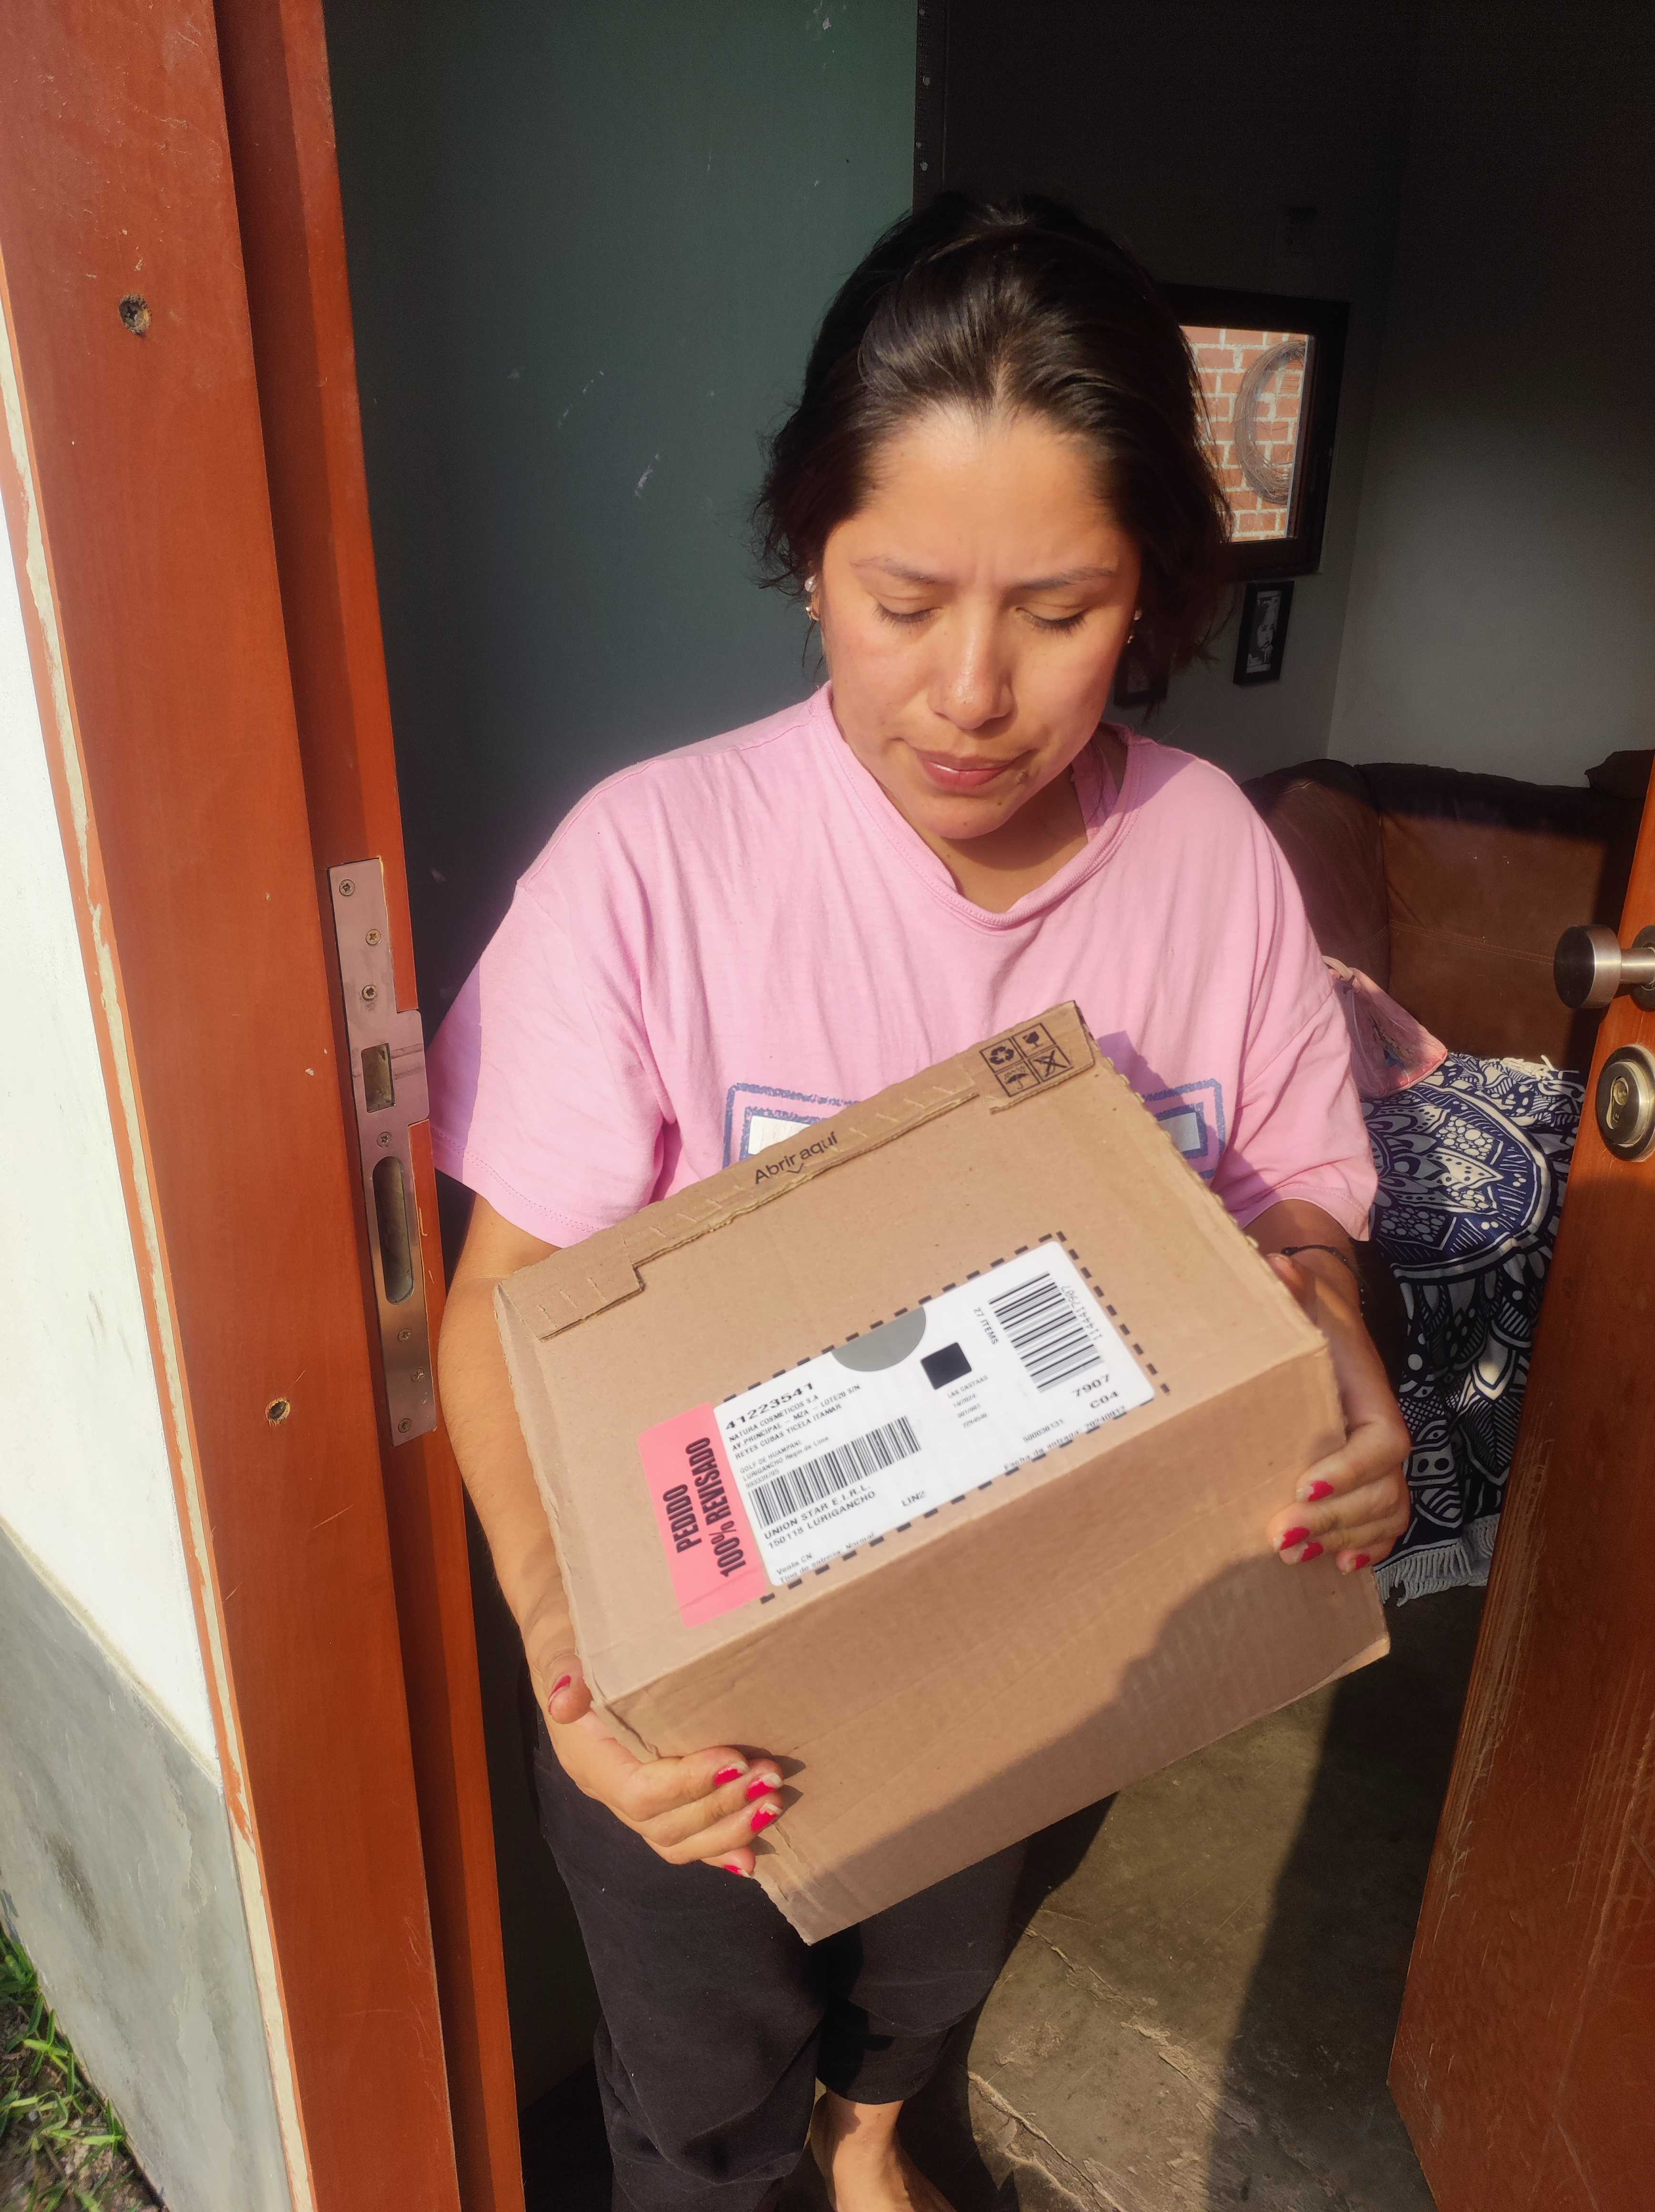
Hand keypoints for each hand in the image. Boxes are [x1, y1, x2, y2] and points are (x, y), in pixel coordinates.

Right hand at [526, 1614, 784, 1876]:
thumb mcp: (562, 1645)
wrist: (570, 1641)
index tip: (736, 1759)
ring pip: (677, 1841)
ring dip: (729, 1829)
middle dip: (722, 1806)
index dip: (689, 1784)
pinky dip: (718, 1847)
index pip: (640, 1792)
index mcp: (589, 1757)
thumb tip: (565, 1699)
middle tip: (770, 1777)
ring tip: (773, 1803)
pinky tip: (753, 1853)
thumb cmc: (573, 1638)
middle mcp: (608, 1788)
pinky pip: (684, 1837)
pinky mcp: (655, 1795)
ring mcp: (631, 1797)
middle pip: (664, 1826)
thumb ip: (565, 1671)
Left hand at [1264, 1253, 1410, 1574]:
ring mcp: (1381, 1460)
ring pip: (1386, 1511)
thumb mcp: (1302, 1299)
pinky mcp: (1368, 1477)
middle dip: (1336, 1517)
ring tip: (1297, 1553)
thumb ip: (1293, 1287)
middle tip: (1280, 1535)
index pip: (1383, 1442)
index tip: (1302, 1484)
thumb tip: (1279, 1264)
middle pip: (1383, 1489)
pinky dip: (1369, 1545)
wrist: (1326, 1320)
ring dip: (1346, 1538)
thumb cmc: (1310, 1313)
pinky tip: (1340, 1566)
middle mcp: (1384, 1432)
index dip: (1350, 1469)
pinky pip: (1386, 1520)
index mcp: (1374, 1396)